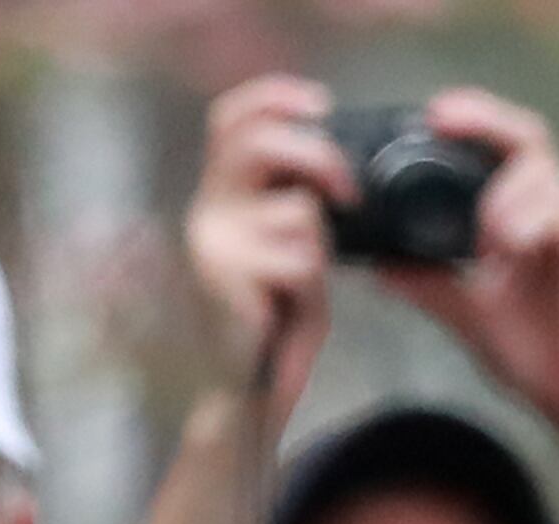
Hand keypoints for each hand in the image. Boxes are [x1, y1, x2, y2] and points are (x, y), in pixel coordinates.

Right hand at [186, 74, 352, 427]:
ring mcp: (213, 244)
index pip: (232, 119)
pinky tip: (290, 310)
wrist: (251, 389)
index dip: (275, 97)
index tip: (323, 104)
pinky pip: (302, 259)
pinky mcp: (228, 278)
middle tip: (351, 194)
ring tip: (300, 287)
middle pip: (263, 143)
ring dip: (320, 250)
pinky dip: (314, 286)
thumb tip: (338, 165)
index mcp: (219, 195)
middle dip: (321, 159)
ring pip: (299, 211)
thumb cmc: (278, 317)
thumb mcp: (291, 244)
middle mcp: (207, 211)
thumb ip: (299, 199)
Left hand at [374, 88, 558, 436]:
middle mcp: (553, 214)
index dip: (473, 120)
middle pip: (529, 138)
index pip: (505, 146)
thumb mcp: (469, 313)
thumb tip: (378, 262)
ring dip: (504, 189)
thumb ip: (430, 282)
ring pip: (546, 171)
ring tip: (482, 233)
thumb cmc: (540, 355)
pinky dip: (527, 219)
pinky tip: (504, 245)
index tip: (430, 115)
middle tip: (442, 119)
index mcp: (526, 217)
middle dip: (485, 121)